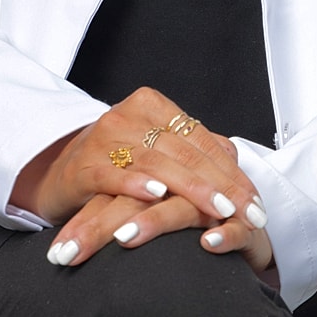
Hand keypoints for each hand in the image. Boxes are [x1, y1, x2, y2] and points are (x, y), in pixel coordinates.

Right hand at [10, 87, 268, 262]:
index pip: (201, 139)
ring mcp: (106, 136)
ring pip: (158, 163)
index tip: (256, 201)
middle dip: (220, 185)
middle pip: (184, 151)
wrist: (60, 172)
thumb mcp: (156, 151)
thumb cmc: (117, 162)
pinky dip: (136, 184)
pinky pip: (115, 173)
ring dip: (191, 188)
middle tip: (247, 212)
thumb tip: (232, 154)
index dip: (231, 171)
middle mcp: (129, 114)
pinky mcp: (85, 163)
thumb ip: (192, 149)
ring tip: (217, 209)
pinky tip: (157, 196)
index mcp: (152, 105)